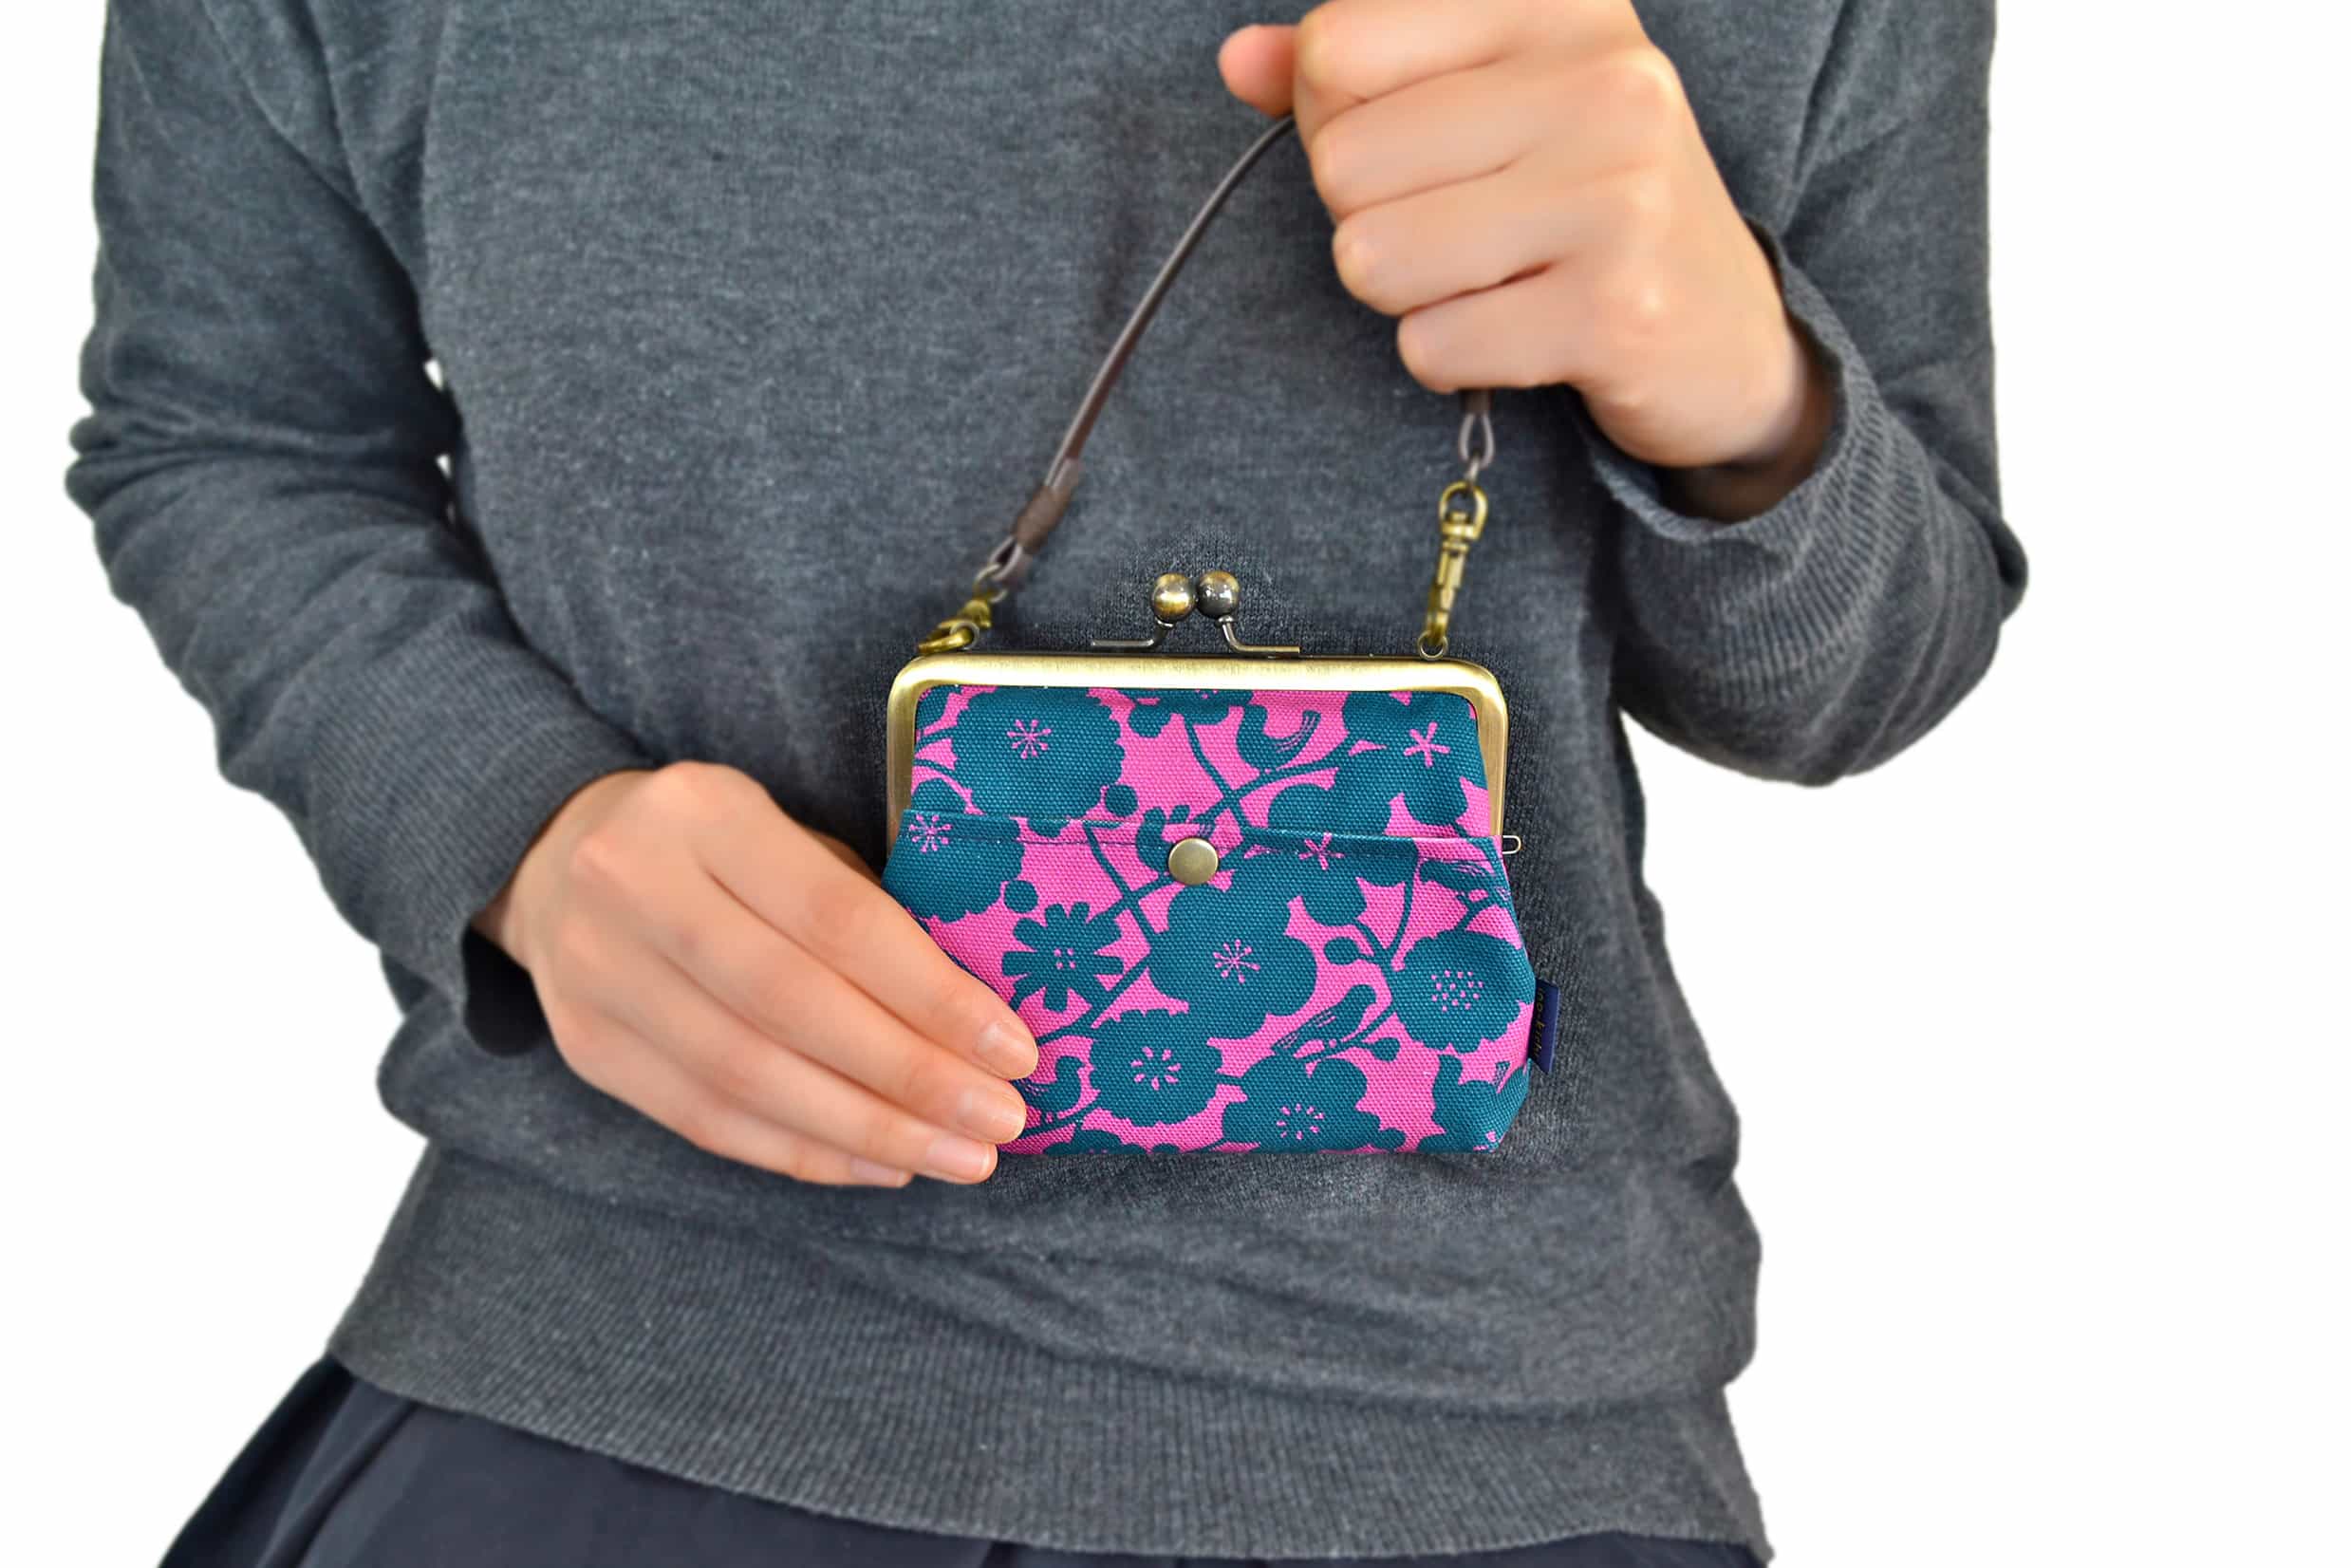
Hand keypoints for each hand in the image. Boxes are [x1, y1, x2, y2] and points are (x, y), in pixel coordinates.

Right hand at [475, 763, 1038, 1185]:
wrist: (558, 859)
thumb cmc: (722, 851)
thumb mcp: (789, 837)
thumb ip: (864, 910)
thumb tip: (980, 1023)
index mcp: (705, 813)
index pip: (836, 918)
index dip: (931, 994)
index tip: (1015, 1049)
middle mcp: (635, 887)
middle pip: (791, 1005)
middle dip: (911, 1075)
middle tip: (1001, 1121)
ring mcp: (597, 973)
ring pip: (746, 1077)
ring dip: (868, 1130)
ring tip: (958, 1156)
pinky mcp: (587, 1048)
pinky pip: (707, 1121)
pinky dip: (804, 1152)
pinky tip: (882, 1165)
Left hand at [1220, 1, 1832, 517]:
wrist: (1725, 331)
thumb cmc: (1582, 199)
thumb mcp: (1486, 99)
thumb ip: (1356, 73)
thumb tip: (1236, 61)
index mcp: (1559, 3)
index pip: (1337, 49)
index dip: (1336, 120)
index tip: (1417, 148)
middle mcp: (1604, 79)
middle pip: (1341, 164)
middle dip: (1371, 218)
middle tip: (1462, 228)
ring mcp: (1618, 195)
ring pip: (1371, 260)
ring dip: (1407, 296)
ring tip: (1489, 279)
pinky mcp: (1613, 311)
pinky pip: (1429, 346)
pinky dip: (1451, 359)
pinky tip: (1519, 332)